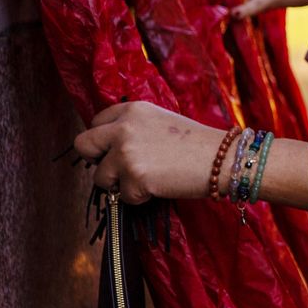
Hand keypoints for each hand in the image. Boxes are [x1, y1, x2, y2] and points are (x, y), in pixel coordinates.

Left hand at [73, 102, 224, 204]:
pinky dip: (139, 197)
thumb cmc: (198, 143)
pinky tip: (159, 187)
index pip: (96, 122)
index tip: (115, 150)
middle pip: (83, 144)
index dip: (104, 140)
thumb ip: (134, 127)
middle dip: (96, 160)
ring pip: (100, 177)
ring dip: (119, 183)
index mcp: (131, 110)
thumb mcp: (161, 121)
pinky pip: (123, 196)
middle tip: (115, 168)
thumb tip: (111, 147)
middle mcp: (123, 128)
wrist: (224, 159)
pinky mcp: (134, 178)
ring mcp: (125, 153)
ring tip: (146, 180)